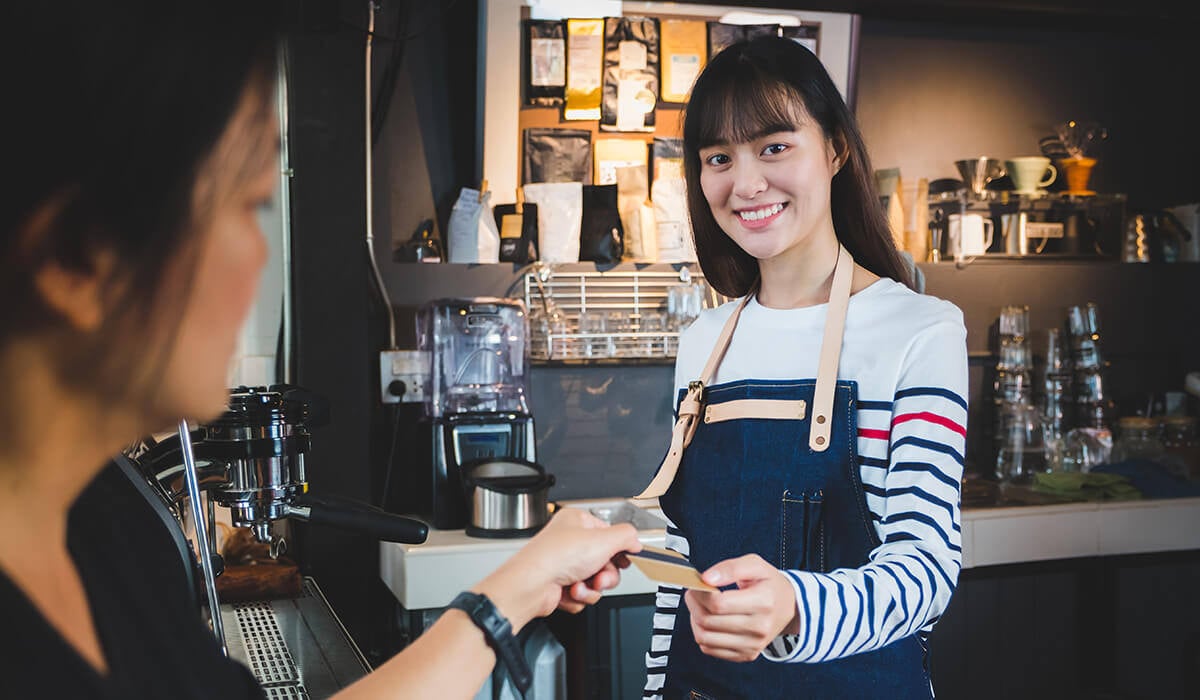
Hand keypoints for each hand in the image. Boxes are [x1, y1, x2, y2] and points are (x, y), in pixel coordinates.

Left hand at [475, 507, 640, 628]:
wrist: (530, 586)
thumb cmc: (554, 557)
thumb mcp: (602, 540)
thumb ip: (627, 536)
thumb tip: (636, 540)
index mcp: (577, 522)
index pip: (610, 534)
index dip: (619, 549)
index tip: (626, 558)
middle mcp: (569, 542)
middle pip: (606, 562)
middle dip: (605, 575)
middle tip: (599, 576)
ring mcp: (564, 565)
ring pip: (596, 581)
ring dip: (591, 588)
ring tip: (578, 585)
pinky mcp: (560, 586)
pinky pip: (583, 594)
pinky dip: (579, 597)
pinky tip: (568, 591)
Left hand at [684, 554, 798, 662]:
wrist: (789, 606)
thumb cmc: (769, 584)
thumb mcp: (755, 564)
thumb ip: (730, 567)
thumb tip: (707, 578)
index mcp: (763, 601)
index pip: (718, 604)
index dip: (700, 593)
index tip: (696, 585)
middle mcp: (759, 627)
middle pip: (709, 621)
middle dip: (694, 604)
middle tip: (694, 593)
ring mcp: (753, 644)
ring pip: (705, 638)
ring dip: (694, 620)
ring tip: (699, 607)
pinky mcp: (746, 655)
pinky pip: (710, 649)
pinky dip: (702, 634)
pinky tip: (708, 621)